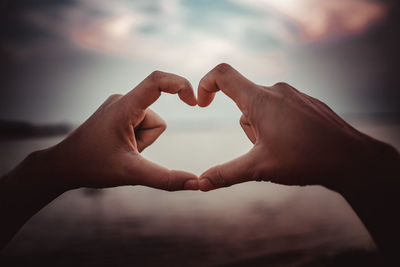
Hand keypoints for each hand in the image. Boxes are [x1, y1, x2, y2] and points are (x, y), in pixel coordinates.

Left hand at [28, 71, 198, 190]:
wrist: (62, 166)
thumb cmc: (92, 167)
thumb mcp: (132, 174)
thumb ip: (165, 179)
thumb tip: (196, 183)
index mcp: (124, 107)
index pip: (157, 81)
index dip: (180, 85)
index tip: (194, 101)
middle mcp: (122, 100)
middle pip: (156, 120)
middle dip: (147, 141)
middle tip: (124, 153)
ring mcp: (119, 107)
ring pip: (149, 125)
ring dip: (141, 143)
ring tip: (119, 152)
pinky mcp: (117, 114)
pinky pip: (140, 125)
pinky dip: (136, 140)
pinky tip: (117, 149)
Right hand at [197, 63, 397, 191]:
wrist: (351, 159)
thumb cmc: (304, 159)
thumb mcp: (260, 168)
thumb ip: (227, 174)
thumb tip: (200, 183)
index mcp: (260, 100)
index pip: (223, 75)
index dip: (205, 84)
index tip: (202, 104)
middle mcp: (277, 90)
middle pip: (244, 103)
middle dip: (247, 128)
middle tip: (266, 149)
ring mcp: (294, 95)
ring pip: (263, 109)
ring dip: (264, 129)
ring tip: (285, 149)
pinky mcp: (307, 102)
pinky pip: (282, 109)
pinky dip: (280, 126)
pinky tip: (297, 144)